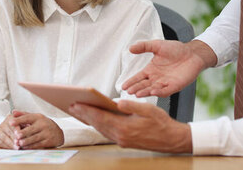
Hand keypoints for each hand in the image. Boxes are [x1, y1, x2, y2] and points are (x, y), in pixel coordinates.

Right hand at [0, 111, 23, 148]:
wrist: (6, 129)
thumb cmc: (19, 126)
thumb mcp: (22, 122)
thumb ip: (25, 124)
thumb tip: (29, 127)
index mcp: (10, 118)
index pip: (13, 123)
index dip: (16, 129)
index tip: (20, 134)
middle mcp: (3, 124)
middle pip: (9, 131)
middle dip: (14, 138)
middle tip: (19, 143)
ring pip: (5, 138)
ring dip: (11, 144)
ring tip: (17, 148)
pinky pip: (2, 143)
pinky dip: (8, 147)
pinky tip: (13, 149)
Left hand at [10, 112, 63, 148]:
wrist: (58, 132)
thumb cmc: (43, 124)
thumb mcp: (35, 117)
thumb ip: (23, 115)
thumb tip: (13, 112)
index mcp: (38, 117)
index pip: (27, 118)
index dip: (19, 120)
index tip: (10, 122)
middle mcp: (43, 124)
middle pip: (32, 129)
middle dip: (24, 132)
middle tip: (16, 135)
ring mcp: (46, 133)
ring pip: (35, 138)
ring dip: (27, 141)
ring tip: (19, 143)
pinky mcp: (48, 141)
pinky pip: (39, 144)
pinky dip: (31, 146)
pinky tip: (25, 148)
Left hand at [69, 100, 191, 152]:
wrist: (171, 140)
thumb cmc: (161, 123)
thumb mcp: (149, 110)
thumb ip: (131, 106)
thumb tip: (116, 101)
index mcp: (125, 127)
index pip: (101, 117)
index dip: (87, 110)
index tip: (76, 103)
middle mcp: (121, 136)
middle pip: (97, 124)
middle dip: (83, 114)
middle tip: (71, 105)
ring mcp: (122, 140)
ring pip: (100, 129)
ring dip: (89, 120)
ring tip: (79, 111)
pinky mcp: (124, 141)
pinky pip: (106, 132)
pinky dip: (98, 125)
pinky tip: (94, 119)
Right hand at [122, 39, 216, 96]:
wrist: (192, 53)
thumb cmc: (176, 49)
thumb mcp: (157, 45)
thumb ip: (144, 46)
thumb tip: (130, 48)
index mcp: (151, 70)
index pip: (138, 77)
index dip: (131, 82)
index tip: (123, 86)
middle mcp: (157, 78)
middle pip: (144, 85)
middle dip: (136, 88)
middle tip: (129, 92)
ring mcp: (166, 83)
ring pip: (153, 90)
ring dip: (145, 92)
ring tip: (137, 94)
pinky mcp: (175, 86)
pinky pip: (166, 91)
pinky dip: (159, 92)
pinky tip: (153, 92)